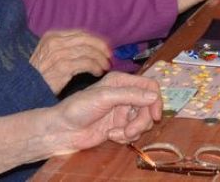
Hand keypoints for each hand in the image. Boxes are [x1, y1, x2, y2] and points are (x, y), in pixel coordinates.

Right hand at [30, 30, 111, 93]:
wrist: (25, 87)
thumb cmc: (41, 73)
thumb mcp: (49, 53)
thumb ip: (66, 47)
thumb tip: (90, 47)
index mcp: (52, 35)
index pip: (81, 33)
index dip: (96, 40)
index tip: (105, 48)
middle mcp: (55, 41)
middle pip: (87, 40)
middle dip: (101, 48)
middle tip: (109, 58)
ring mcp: (59, 54)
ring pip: (88, 51)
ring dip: (100, 59)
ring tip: (105, 67)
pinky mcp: (63, 67)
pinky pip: (86, 63)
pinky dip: (95, 67)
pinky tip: (98, 72)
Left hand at [45, 72, 161, 151]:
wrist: (64, 130)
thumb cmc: (79, 108)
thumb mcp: (104, 97)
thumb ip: (130, 95)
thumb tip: (154, 96)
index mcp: (121, 81)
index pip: (149, 86)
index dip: (156, 100)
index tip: (155, 115)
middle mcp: (124, 94)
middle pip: (149, 107)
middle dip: (141, 122)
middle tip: (130, 131)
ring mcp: (122, 111)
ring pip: (143, 122)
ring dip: (133, 131)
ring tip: (116, 134)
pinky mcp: (119, 127)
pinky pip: (134, 133)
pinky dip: (126, 137)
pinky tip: (111, 136)